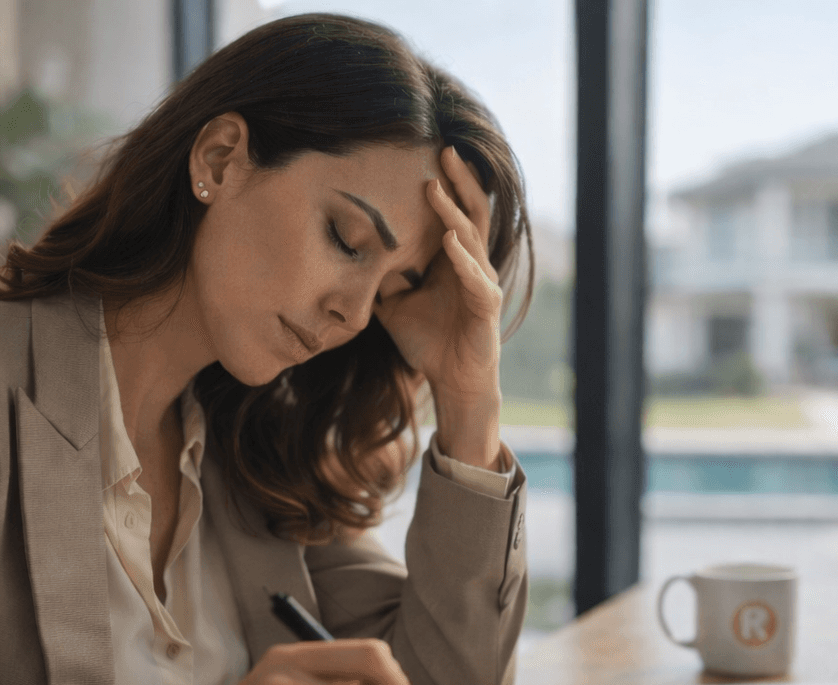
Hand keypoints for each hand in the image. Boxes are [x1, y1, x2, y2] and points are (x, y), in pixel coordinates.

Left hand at [377, 146, 503, 467]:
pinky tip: (449, 240)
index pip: (456, 211)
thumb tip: (351, 252)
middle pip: (472, 211)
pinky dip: (463, 259)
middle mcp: (474, 264)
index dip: (448, 183)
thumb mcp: (394, 304)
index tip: (430, 152)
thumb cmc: (429, 341)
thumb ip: (382, 276)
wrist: (453, 382)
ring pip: (471, 238)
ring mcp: (483, 283)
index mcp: (456, 259)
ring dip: (452, 212)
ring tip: (434, 187)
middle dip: (460, 180)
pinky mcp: (487, 307)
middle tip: (445, 148)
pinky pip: (476, 279)